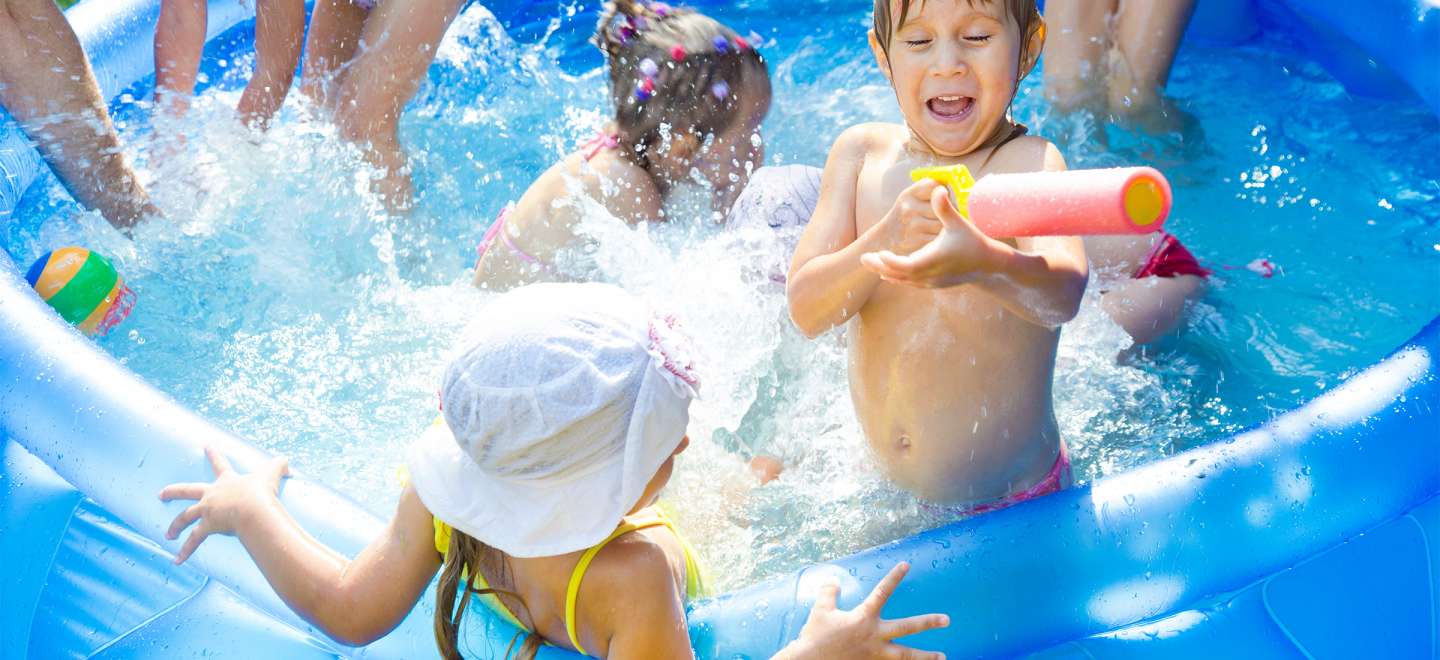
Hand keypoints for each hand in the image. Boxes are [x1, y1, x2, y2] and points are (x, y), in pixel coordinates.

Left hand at [158, 447, 289, 563]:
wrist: (253, 509)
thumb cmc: (262, 491)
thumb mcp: (272, 473)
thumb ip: (280, 465)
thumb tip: (289, 464)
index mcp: (226, 481)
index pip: (219, 463)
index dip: (214, 454)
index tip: (206, 446)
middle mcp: (212, 495)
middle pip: (187, 491)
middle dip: (173, 492)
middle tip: (161, 494)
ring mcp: (207, 511)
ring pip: (184, 518)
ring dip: (175, 526)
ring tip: (168, 534)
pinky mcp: (208, 526)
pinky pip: (194, 541)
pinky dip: (186, 551)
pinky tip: (177, 561)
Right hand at [781, 562, 948, 659]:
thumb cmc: (815, 637)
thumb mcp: (820, 611)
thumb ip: (829, 593)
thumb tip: (833, 580)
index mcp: (863, 617)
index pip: (882, 592)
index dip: (894, 576)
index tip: (906, 564)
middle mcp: (874, 635)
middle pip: (907, 628)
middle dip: (928, 622)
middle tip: (947, 620)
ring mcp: (875, 654)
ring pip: (906, 655)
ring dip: (925, 656)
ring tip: (942, 657)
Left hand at [862, 184, 1003, 288]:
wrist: (987, 265)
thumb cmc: (972, 241)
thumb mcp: (958, 223)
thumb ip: (944, 207)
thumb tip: (938, 189)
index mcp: (933, 260)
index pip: (905, 265)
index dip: (889, 261)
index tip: (877, 253)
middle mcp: (930, 275)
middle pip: (898, 275)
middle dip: (879, 266)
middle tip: (862, 259)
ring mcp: (931, 282)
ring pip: (903, 281)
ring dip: (886, 272)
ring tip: (870, 264)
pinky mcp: (933, 285)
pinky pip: (910, 284)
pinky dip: (897, 278)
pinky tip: (887, 274)